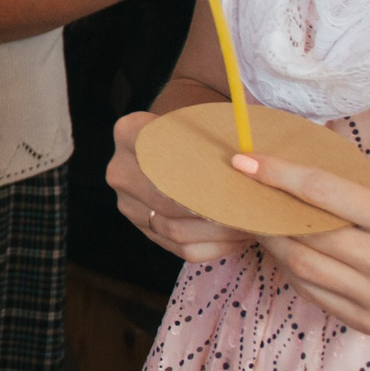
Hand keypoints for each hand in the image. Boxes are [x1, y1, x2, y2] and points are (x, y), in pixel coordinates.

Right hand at [108, 110, 253, 263]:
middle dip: (214, 210)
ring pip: (176, 230)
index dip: (200, 178)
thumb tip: (249, 165)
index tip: (235, 183)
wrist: (174, 143)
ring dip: (217, 233)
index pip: (164, 160)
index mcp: (128, 133)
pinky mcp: (142, 227)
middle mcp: (119, 171)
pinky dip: (212, 248)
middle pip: (169, 202)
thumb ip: (214, 137)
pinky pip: (179, 249)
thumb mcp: (197, 121)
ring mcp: (127, 203)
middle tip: (249, 211)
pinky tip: (236, 238)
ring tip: (249, 226)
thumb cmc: (194, 133)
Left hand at [240, 152, 369, 344]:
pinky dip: (294, 269)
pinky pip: (315, 293)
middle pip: (306, 236)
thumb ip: (356, 193)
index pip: (326, 194)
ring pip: (303, 268)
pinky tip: (289, 252)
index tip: (244, 162)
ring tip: (262, 222)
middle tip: (245, 194)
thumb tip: (292, 173)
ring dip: (273, 242)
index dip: (279, 176)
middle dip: (267, 212)